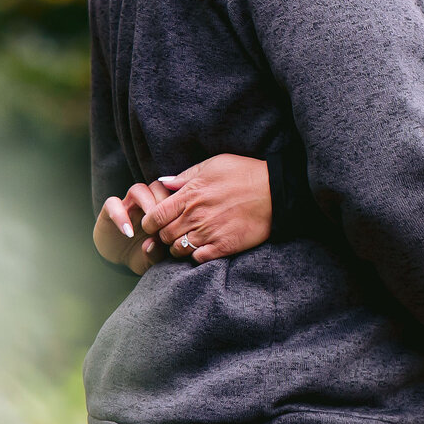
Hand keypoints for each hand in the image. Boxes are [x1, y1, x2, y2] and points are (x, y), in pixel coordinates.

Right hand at [92, 180, 174, 274]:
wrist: (119, 260)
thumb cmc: (143, 255)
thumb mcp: (154, 259)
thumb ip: (156, 254)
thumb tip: (152, 244)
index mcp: (163, 210)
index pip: (173, 194)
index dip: (178, 201)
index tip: (182, 218)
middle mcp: (146, 203)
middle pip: (157, 187)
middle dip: (163, 200)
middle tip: (167, 220)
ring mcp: (128, 205)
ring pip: (137, 189)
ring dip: (145, 203)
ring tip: (149, 225)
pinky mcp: (109, 210)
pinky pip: (112, 203)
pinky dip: (120, 215)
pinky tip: (127, 233)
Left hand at [141, 155, 271, 263]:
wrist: (274, 192)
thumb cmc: (244, 174)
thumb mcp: (212, 165)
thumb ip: (185, 176)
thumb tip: (164, 183)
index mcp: (189, 195)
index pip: (154, 216)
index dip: (149, 223)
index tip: (154, 223)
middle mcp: (195, 216)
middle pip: (164, 235)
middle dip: (163, 235)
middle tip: (171, 232)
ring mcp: (209, 233)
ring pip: (178, 250)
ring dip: (178, 247)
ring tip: (187, 240)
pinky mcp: (224, 246)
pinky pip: (198, 259)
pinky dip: (196, 256)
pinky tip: (202, 248)